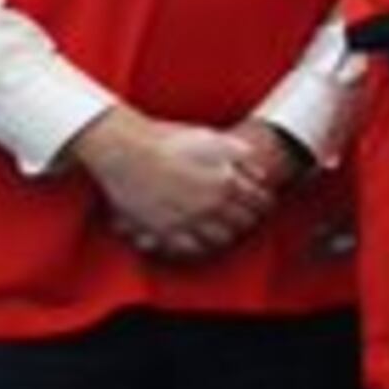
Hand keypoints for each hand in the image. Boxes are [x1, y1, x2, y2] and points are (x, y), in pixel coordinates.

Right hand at [68, 108, 279, 260]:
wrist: (125, 150)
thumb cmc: (167, 140)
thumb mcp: (212, 139)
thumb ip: (241, 156)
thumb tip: (261, 174)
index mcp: (225, 181)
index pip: (258, 203)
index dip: (264, 204)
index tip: (262, 204)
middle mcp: (210, 205)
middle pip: (242, 224)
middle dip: (247, 220)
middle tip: (246, 218)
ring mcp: (187, 220)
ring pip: (219, 240)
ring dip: (226, 235)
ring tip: (226, 231)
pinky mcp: (163, 230)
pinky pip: (189, 249)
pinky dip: (199, 247)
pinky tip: (200, 240)